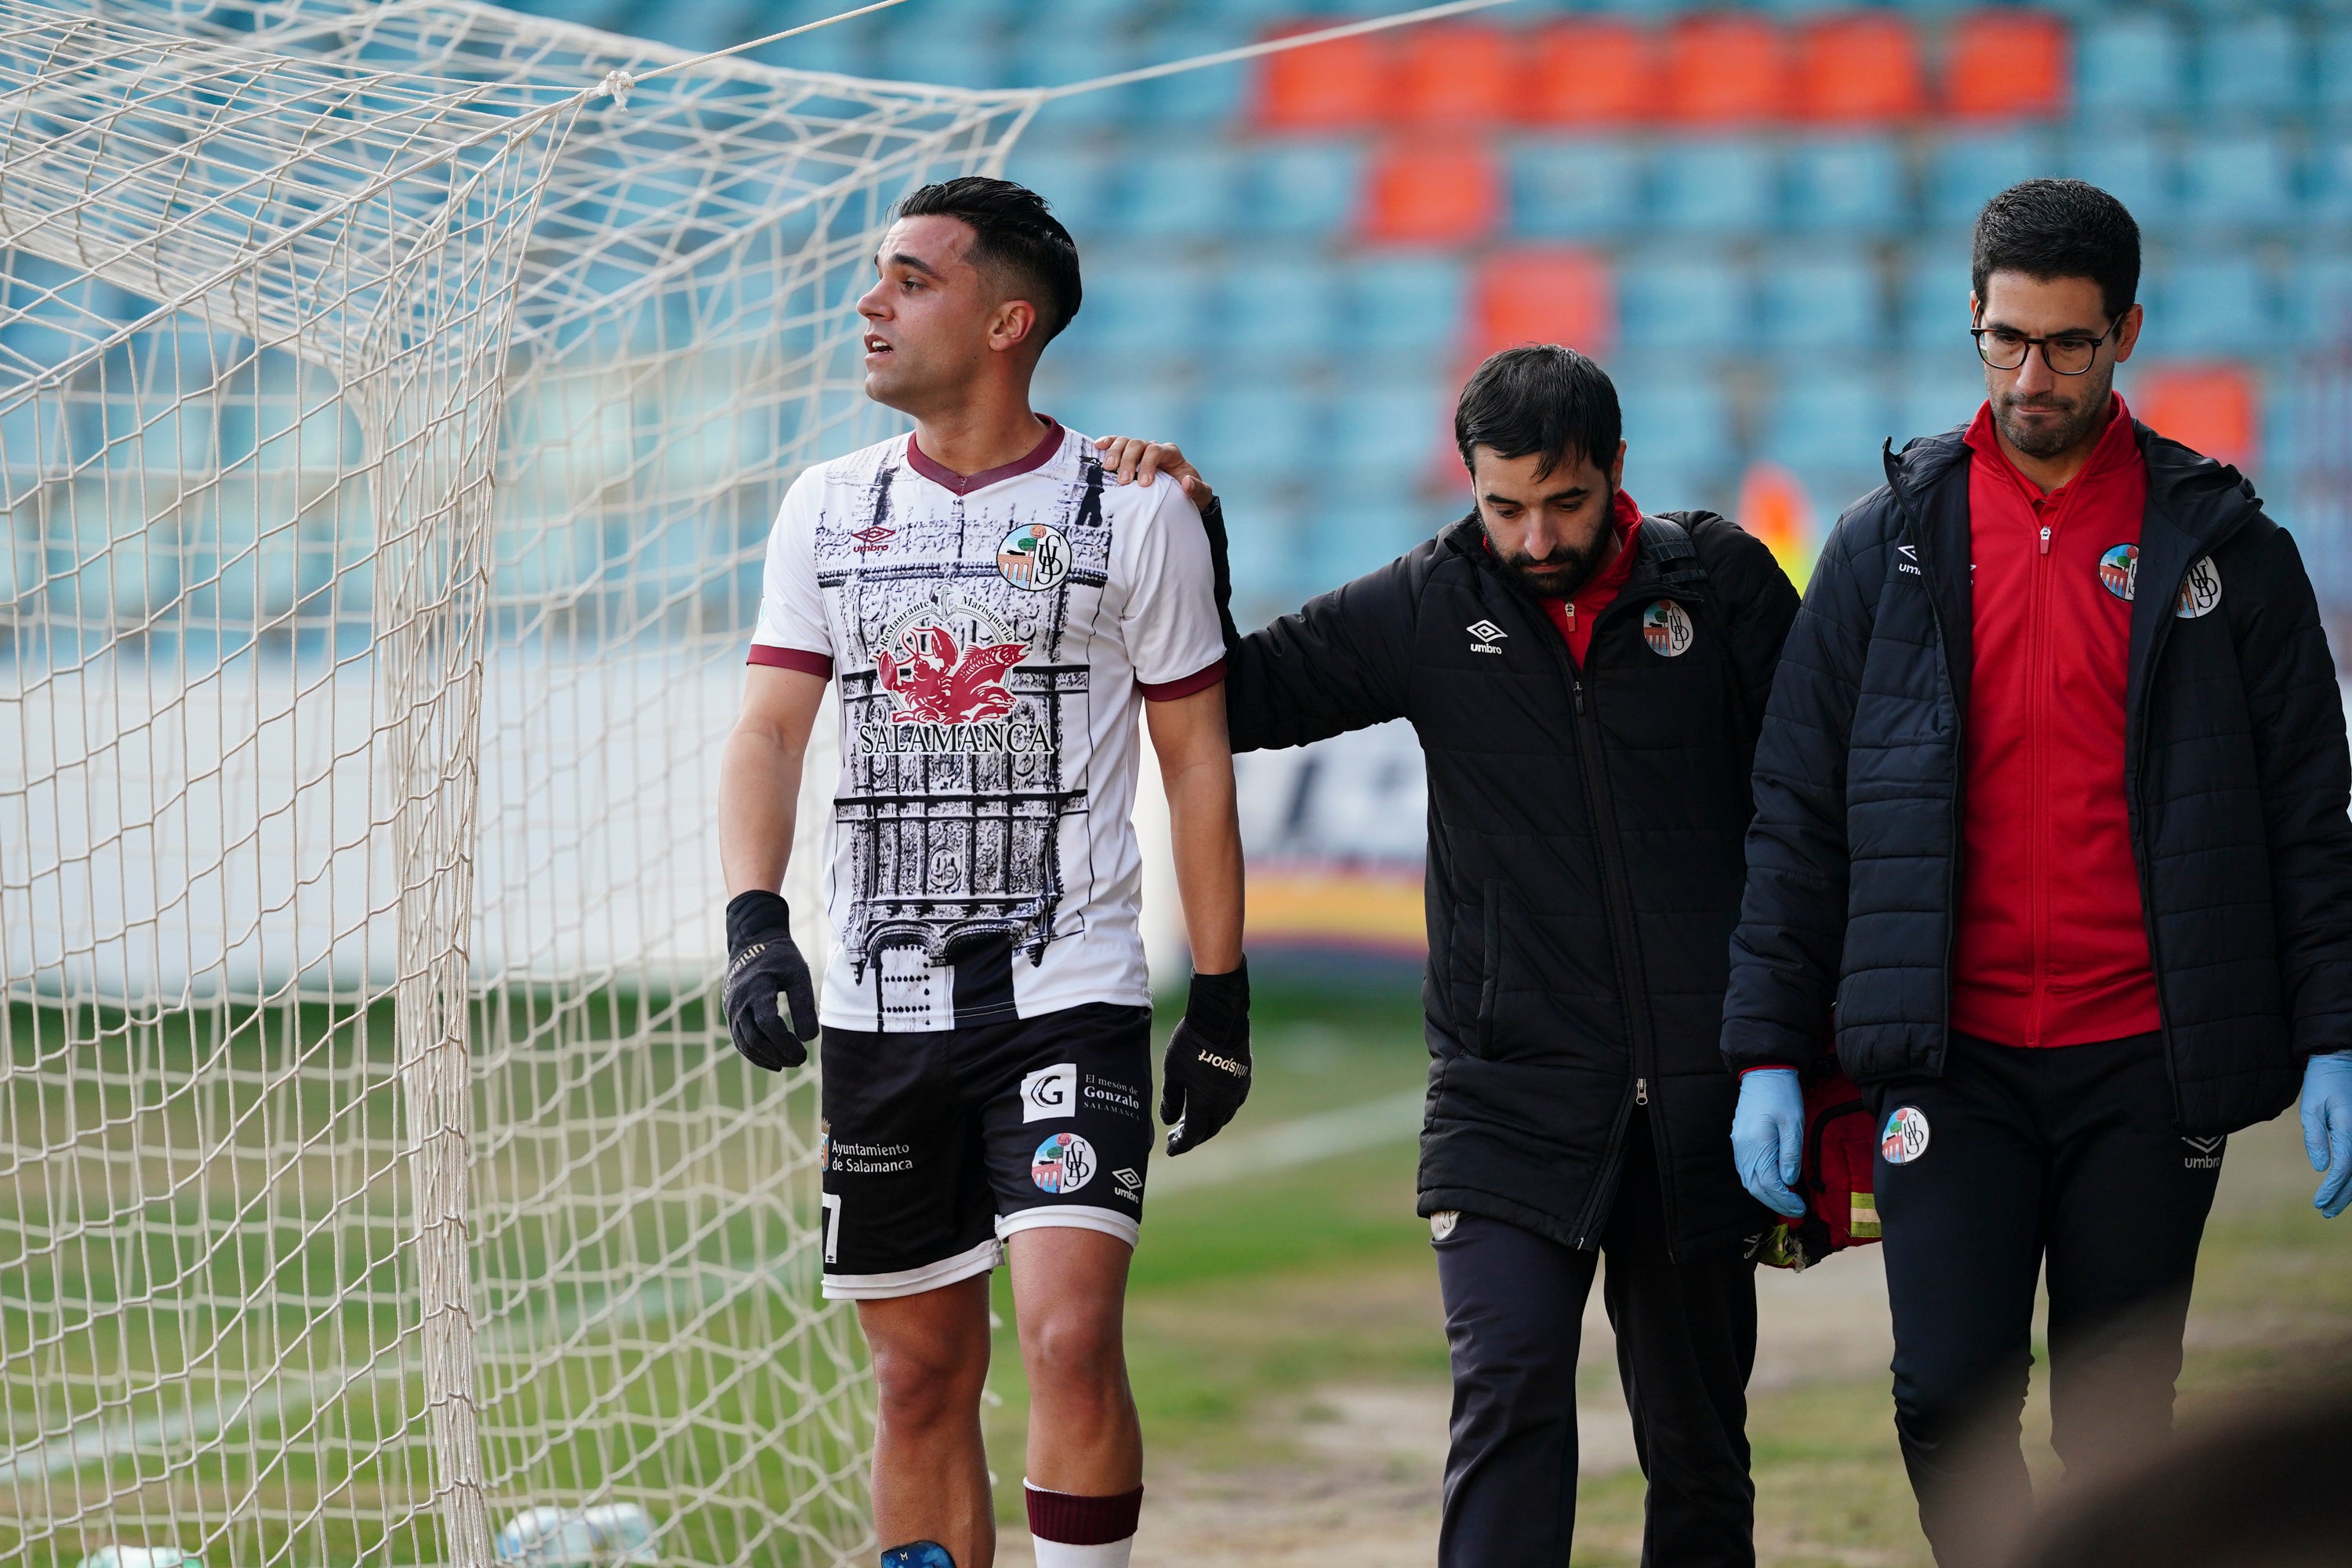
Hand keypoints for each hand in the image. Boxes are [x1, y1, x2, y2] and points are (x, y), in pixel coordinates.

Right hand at [722, 889, 817, 1070]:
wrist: (753, 942)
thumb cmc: (780, 958)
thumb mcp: (798, 974)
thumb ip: (804, 1004)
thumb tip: (809, 1039)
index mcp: (756, 989)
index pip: (768, 1024)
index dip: (786, 1043)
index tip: (805, 1052)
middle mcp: (739, 1002)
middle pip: (754, 1039)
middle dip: (778, 1054)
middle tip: (800, 1060)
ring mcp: (731, 1010)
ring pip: (744, 1044)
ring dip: (766, 1058)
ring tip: (789, 1063)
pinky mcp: (731, 1014)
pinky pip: (740, 1041)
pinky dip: (755, 1055)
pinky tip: (775, 1063)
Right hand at [1094, 434, 1215, 512]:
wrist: (1182, 498)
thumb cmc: (1190, 496)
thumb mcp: (1201, 495)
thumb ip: (1198, 489)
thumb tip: (1187, 483)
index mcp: (1171, 454)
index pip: (1156, 451)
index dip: (1148, 464)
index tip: (1144, 484)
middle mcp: (1154, 448)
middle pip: (1137, 445)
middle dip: (1129, 461)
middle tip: (1123, 481)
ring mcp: (1140, 451)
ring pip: (1124, 442)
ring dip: (1114, 453)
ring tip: (1108, 469)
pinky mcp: (1129, 457)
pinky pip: (1116, 444)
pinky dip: (1107, 443)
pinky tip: (1097, 447)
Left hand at [1160, 962, 1249, 1154]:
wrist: (1220, 1020)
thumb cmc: (1190, 1045)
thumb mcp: (1173, 1073)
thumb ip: (1171, 1099)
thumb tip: (1169, 1121)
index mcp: (1204, 1105)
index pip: (1192, 1136)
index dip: (1180, 1145)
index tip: (1171, 1149)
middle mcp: (1224, 1103)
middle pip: (1209, 1130)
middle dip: (1194, 1136)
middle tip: (1178, 1134)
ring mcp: (1237, 1091)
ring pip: (1224, 1117)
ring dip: (1208, 1122)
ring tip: (1194, 1118)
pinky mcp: (1244, 1077)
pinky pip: (1234, 1101)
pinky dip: (1222, 1108)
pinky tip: (1214, 1100)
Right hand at [1731, 1068, 1806, 1217]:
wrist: (1764, 1072)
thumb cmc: (1782, 1095)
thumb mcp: (1794, 1124)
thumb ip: (1790, 1154)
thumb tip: (1789, 1181)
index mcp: (1756, 1144)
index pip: (1768, 1183)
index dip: (1784, 1200)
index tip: (1800, 1208)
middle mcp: (1743, 1148)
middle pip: (1755, 1186)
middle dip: (1775, 1203)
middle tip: (1796, 1211)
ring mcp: (1739, 1144)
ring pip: (1748, 1180)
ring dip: (1766, 1195)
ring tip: (1786, 1202)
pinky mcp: (1740, 1140)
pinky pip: (1746, 1170)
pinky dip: (1759, 1183)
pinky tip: (1773, 1185)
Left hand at [2301, 1051, 2351, 1217]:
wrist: (2339, 1061)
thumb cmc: (2322, 1083)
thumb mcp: (2310, 1107)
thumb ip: (2315, 1137)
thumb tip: (2320, 1168)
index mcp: (2350, 1128)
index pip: (2345, 1167)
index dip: (2333, 1188)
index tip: (2319, 1202)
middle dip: (2342, 1196)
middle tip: (2325, 1213)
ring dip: (2351, 1191)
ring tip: (2334, 1208)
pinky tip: (2346, 1188)